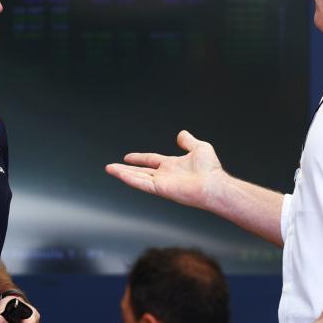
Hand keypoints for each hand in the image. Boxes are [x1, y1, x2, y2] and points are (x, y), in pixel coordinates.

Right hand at [105, 130, 224, 210]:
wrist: (213, 184)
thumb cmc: (211, 169)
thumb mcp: (199, 148)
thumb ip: (188, 141)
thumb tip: (182, 134)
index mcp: (172, 166)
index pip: (151, 160)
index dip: (139, 158)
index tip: (127, 157)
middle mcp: (165, 175)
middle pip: (140, 171)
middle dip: (125, 169)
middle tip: (111, 167)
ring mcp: (162, 183)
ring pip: (137, 177)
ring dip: (122, 173)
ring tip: (109, 169)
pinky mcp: (160, 189)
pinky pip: (141, 183)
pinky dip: (130, 179)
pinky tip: (120, 174)